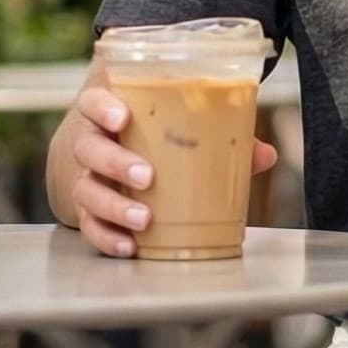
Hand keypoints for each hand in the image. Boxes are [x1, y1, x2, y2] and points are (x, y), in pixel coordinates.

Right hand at [68, 85, 278, 258]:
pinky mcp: (88, 210)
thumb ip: (217, 132)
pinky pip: (91, 226)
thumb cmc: (143, 130)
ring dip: (115, 206)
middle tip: (147, 176)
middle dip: (116, 163)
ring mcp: (85, 177)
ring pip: (88, 191)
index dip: (103, 108)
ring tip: (144, 219)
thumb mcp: (171, 120)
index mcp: (107, 112)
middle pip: (89, 149)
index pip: (93, 102)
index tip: (123, 118)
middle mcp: (89, 143)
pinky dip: (108, 238)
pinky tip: (131, 246)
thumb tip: (262, 154)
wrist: (100, 151)